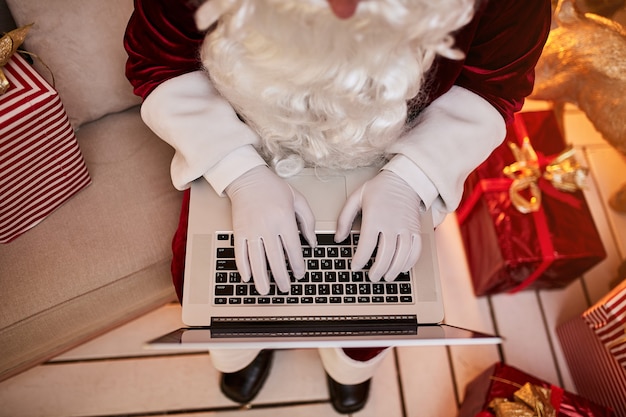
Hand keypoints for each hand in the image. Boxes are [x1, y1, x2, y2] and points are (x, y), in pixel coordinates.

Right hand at [225, 166, 316, 294]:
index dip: (296, 265)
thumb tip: (312, 242)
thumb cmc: (274, 188)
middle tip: (285, 289)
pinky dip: (243, 267)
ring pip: (256, 260)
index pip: (292, 249)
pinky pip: (240, 253)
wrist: (248, 178)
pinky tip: (248, 278)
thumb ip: (308, 221)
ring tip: (265, 291)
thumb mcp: (298, 200)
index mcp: (284, 219)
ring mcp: (251, 230)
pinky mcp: (238, 231)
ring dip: (261, 278)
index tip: (299, 274)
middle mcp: (267, 227)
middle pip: (275, 259)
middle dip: (281, 277)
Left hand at [335, 170, 421, 281]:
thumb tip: (338, 238)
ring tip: (386, 277)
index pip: (366, 245)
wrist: (404, 180)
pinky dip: (409, 262)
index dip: (360, 260)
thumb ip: (344, 218)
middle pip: (385, 254)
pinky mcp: (416, 229)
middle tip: (371, 277)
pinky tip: (402, 268)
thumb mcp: (355, 198)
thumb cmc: (379, 189)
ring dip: (394, 269)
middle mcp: (392, 224)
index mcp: (374, 217)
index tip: (355, 267)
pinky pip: (416, 249)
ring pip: (402, 255)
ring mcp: (406, 228)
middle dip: (378, 270)